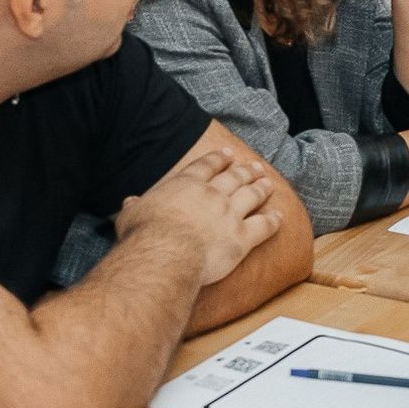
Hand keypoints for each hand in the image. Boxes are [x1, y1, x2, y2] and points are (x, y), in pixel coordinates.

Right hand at [119, 148, 284, 284]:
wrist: (166, 253)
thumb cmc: (145, 234)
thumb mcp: (131, 214)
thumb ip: (135, 206)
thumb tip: (129, 202)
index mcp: (186, 185)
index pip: (206, 166)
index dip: (218, 159)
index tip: (227, 154)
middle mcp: (212, 194)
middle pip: (234, 178)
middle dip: (246, 171)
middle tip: (255, 167)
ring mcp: (230, 214)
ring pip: (252, 196)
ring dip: (261, 188)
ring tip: (268, 184)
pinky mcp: (242, 238)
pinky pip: (263, 226)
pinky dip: (273, 221)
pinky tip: (279, 217)